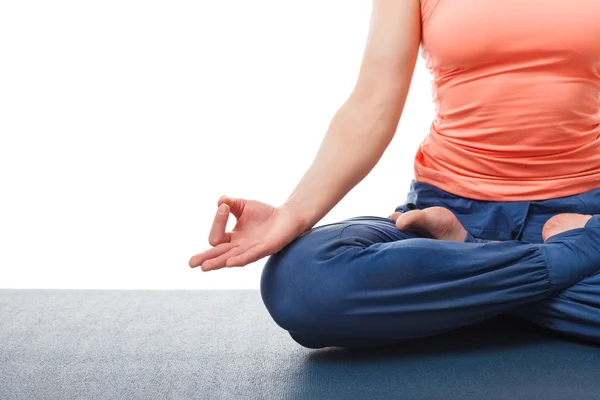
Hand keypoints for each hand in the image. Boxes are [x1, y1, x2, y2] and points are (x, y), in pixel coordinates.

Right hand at [188, 196, 308, 270]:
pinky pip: (250, 256)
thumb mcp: (243, 205)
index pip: (217, 236)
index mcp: (233, 239)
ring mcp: (252, 250)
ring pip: (231, 258)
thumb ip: (230, 203)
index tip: (225, 207)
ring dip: (218, 262)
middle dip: (206, 258)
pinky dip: (239, 259)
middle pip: (219, 255)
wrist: (288, 216)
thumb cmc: (264, 214)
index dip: (218, 221)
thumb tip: (219, 202)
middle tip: (191, 263)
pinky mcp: (266, 249)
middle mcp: (240, 247)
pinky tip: (229, 263)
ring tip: (204, 267)